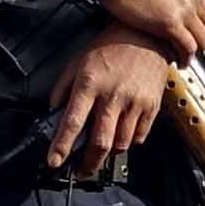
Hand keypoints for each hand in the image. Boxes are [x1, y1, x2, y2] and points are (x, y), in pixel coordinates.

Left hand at [44, 31, 179, 169]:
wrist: (146, 35)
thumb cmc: (110, 47)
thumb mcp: (78, 62)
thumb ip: (63, 88)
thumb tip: (53, 112)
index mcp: (90, 84)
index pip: (72, 122)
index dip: (62, 146)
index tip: (54, 161)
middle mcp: (112, 96)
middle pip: (100, 142)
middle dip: (88, 163)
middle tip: (80, 170)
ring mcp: (134, 103)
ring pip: (120, 144)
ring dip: (108, 153)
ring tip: (100, 149)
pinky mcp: (151, 107)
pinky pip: (139, 137)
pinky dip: (128, 142)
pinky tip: (121, 134)